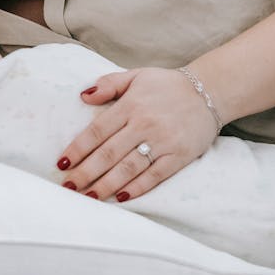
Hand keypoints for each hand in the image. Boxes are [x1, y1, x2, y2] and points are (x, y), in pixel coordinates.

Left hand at [56, 67, 218, 201]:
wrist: (211, 91)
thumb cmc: (168, 86)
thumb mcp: (136, 76)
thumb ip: (108, 84)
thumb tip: (82, 96)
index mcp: (131, 105)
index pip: (97, 131)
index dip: (78, 149)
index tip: (62, 162)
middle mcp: (144, 124)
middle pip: (109, 153)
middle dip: (86, 172)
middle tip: (68, 186)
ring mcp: (163, 141)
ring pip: (129, 168)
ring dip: (106, 184)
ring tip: (89, 196)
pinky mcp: (179, 156)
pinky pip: (155, 175)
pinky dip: (137, 188)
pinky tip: (120, 198)